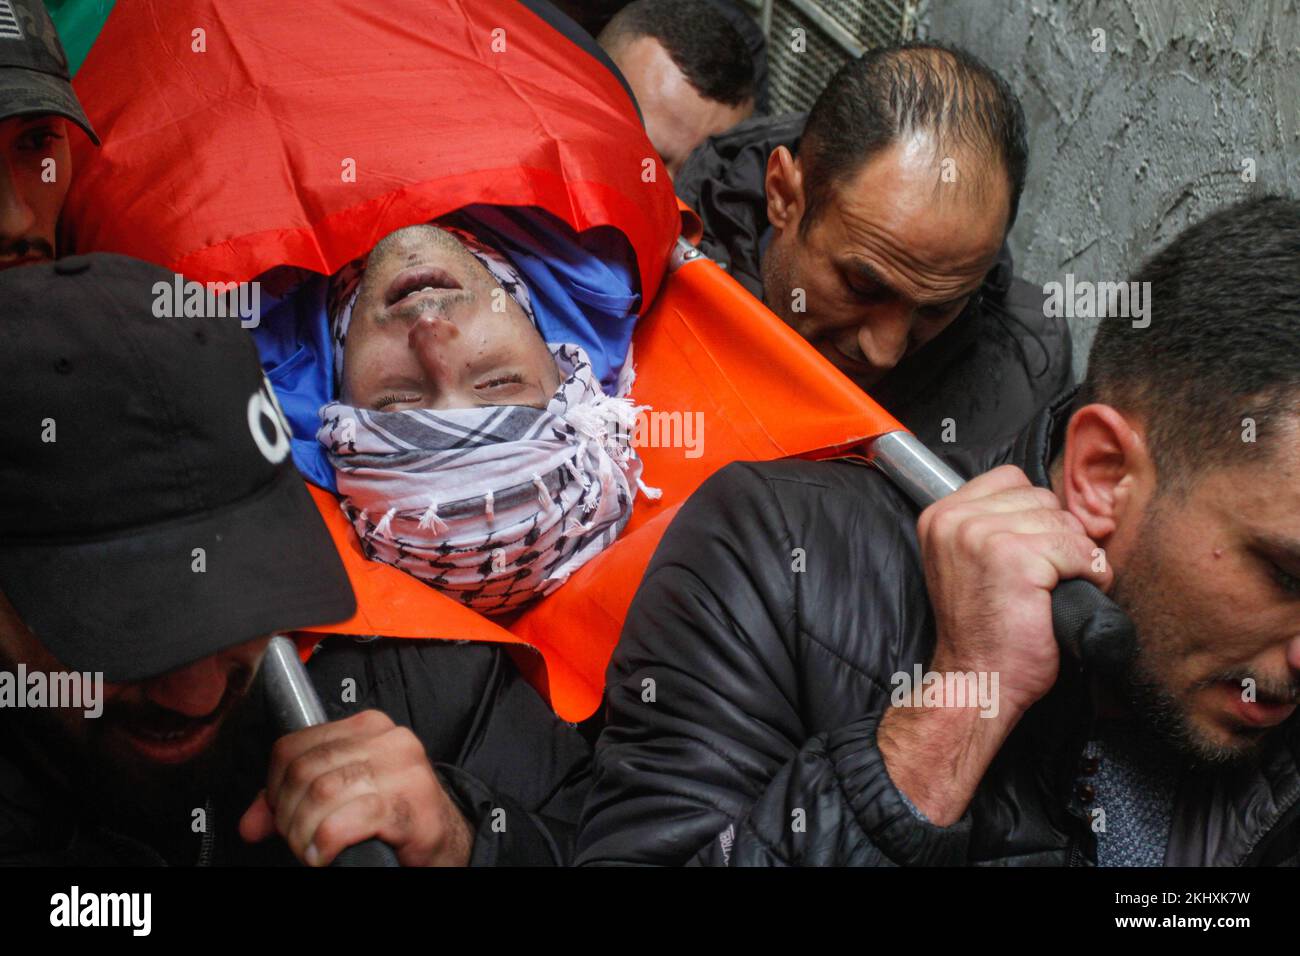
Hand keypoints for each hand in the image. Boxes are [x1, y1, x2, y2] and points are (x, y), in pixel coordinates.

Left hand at [239, 709, 472, 866]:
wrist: (449, 841)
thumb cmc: (396, 816)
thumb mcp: (343, 798)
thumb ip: (294, 801)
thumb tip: (250, 823)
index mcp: (368, 726)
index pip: (292, 746)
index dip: (273, 787)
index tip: (280, 815)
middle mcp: (388, 739)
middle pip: (303, 771)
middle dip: (287, 815)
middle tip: (297, 839)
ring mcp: (402, 770)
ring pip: (320, 795)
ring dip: (304, 833)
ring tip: (312, 850)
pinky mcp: (409, 804)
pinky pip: (345, 822)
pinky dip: (325, 843)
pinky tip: (326, 855)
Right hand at [879, 465, 1110, 824]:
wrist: (977, 679)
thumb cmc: (981, 629)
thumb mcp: (967, 561)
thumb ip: (990, 524)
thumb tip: (1050, 502)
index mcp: (940, 516)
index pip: (1010, 479)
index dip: (1032, 514)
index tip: (1030, 551)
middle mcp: (956, 519)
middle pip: (1040, 497)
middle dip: (1055, 534)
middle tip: (1043, 576)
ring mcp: (984, 536)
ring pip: (1063, 522)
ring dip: (1074, 556)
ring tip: (1052, 589)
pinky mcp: (1017, 559)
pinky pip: (1078, 550)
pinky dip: (1088, 574)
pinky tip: (1064, 598)